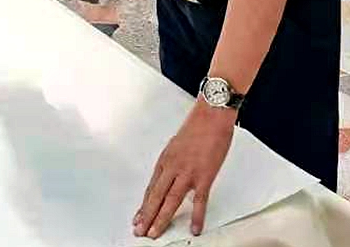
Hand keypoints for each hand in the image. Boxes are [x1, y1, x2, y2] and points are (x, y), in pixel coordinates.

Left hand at [133, 100, 235, 238]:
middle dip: (147, 216)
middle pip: (156, 196)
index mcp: (165, 159)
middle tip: (140, 231)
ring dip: (162, 218)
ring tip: (155, 233)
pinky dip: (196, 216)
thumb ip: (173, 163)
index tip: (138, 217)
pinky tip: (194, 228)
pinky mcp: (204, 176)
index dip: (144, 205)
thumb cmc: (197, 127)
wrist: (211, 116)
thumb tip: (170, 178)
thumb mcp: (176, 145)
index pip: (151, 187)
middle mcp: (173, 167)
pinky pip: (199, 200)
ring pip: (171, 200)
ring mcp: (187, 172)